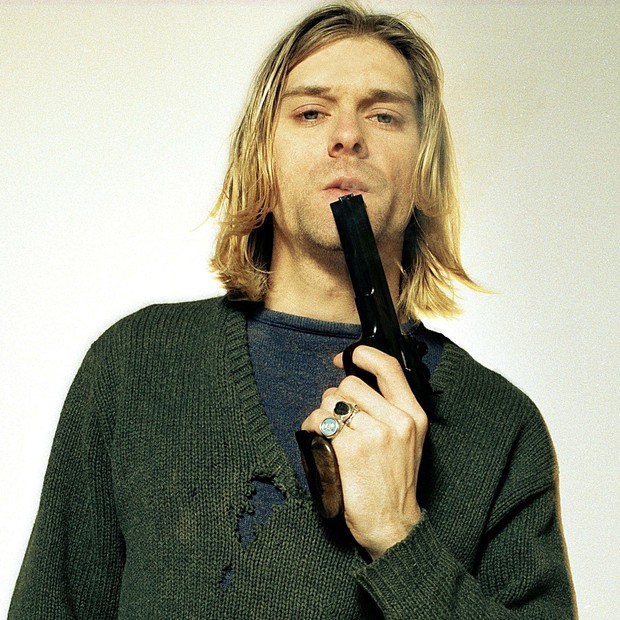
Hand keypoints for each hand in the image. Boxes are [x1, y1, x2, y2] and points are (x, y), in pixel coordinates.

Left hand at [301, 345, 427, 559]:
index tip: (349, 357)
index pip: (389, 368)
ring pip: (329, 402)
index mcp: (413, 416)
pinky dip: (312, 429)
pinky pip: (318, 422)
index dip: (364, 355)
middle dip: (337, 398)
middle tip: (340, 421)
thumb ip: (389, 408)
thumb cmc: (394, 481)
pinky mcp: (350, 450)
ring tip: (330, 435)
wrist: (392, 524)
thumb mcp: (407, 440)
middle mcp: (396, 422)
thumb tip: (355, 381)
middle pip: (349, 385)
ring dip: (323, 416)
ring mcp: (373, 436)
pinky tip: (320, 444)